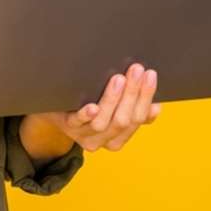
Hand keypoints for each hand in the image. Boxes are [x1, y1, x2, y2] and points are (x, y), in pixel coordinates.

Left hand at [34, 62, 161, 152]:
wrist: (55, 108)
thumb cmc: (90, 101)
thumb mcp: (114, 107)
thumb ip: (134, 108)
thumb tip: (155, 107)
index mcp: (118, 137)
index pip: (139, 119)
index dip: (145, 97)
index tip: (150, 75)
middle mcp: (102, 140)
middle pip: (123, 120)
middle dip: (132, 94)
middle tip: (137, 70)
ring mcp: (83, 134)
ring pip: (103, 123)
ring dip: (113, 100)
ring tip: (119, 78)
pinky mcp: (66, 125)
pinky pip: (76, 123)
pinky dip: (86, 115)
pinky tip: (93, 107)